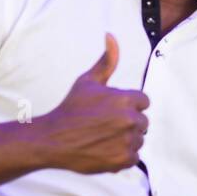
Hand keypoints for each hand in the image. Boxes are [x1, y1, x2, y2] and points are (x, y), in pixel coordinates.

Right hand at [36, 34, 149, 172]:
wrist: (52, 140)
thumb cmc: (71, 109)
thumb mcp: (88, 81)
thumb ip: (106, 60)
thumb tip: (111, 35)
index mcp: (126, 100)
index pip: (143, 102)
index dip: (128, 105)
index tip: (110, 110)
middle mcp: (130, 120)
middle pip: (143, 122)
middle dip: (127, 123)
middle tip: (104, 125)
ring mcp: (128, 141)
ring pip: (138, 139)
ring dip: (125, 139)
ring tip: (102, 137)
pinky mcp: (123, 160)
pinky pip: (133, 156)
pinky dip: (121, 155)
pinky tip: (103, 149)